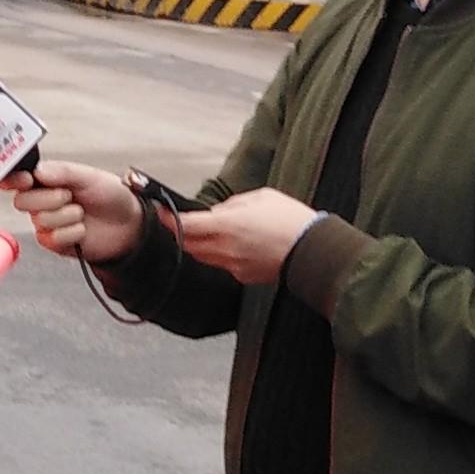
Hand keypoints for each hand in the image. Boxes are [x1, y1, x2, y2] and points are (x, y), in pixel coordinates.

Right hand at [15, 158, 141, 266]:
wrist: (127, 224)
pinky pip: (52, 237)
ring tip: (81, 212)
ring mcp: (45, 223)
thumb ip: (63, 172)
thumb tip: (37, 171)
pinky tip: (83, 229)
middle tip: (69, 196)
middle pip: (21, 201)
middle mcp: (40, 201)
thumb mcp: (89, 176)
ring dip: (68, 215)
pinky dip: (73, 232)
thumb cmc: (108, 195)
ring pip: (40, 219)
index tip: (27, 180)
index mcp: (45, 180)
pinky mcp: (53, 243)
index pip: (17, 179)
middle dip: (48, 198)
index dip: (15, 180)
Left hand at [172, 187, 319, 286]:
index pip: (187, 225)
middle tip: (177, 222)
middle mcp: (226, 248)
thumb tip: (217, 211)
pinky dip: (220, 255)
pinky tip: (234, 246)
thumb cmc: (290, 219)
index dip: (169, 219)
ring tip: (205, 233)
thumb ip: (233, 204)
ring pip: (203, 257)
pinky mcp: (243, 276)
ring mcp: (234, 265)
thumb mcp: (260, 197)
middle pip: (189, 245)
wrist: (312, 250)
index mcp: (228, 225)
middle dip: (180, 234)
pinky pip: (223, 265)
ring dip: (198, 245)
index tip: (161, 212)